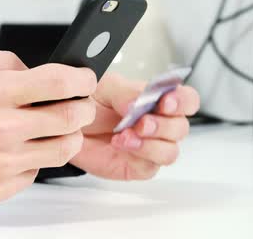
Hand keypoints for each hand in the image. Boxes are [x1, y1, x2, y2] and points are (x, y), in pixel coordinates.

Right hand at [0, 48, 96, 205]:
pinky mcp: (1, 186)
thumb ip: (2, 59)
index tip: (86, 79)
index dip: (82, 79)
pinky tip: (22, 148)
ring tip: (57, 127)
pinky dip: (37, 157)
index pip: (57, 82)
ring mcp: (3, 161)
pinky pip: (38, 170)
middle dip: (83, 107)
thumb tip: (35, 71)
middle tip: (79, 104)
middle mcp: (1, 128)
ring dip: (69, 134)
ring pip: (63, 148)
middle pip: (70, 117)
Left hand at [70, 73, 199, 180]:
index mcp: (156, 99)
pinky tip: (120, 144)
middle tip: (141, 121)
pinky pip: (150, 167)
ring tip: (126, 134)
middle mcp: (158, 124)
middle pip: (181, 128)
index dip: (183, 101)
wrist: (65, 123)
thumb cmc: (88, 103)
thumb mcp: (103, 86)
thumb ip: (124, 91)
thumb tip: (139, 102)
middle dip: (163, 125)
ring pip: (170, 151)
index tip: (166, 101)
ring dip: (152, 144)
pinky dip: (138, 155)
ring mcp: (149, 146)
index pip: (187, 100)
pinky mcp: (136, 165)